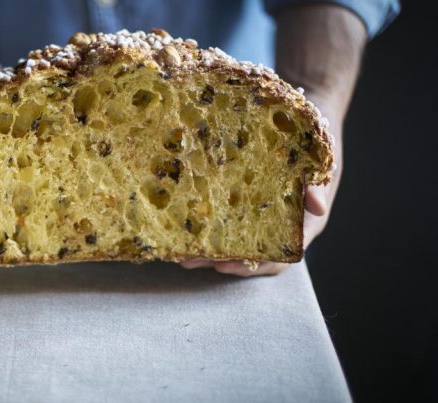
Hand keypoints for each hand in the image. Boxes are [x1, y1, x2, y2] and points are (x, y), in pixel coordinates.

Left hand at [180, 94, 341, 275]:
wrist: (306, 128)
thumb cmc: (311, 148)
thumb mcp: (317, 164)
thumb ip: (315, 186)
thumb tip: (319, 208)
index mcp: (300, 228)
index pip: (275, 258)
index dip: (249, 265)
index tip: (222, 265)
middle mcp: (278, 230)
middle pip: (246, 257)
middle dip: (216, 260)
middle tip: (188, 261)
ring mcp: (259, 220)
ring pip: (232, 244)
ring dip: (205, 250)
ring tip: (177, 252)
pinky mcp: (243, 207)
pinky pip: (224, 224)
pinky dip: (205, 230)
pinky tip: (181, 229)